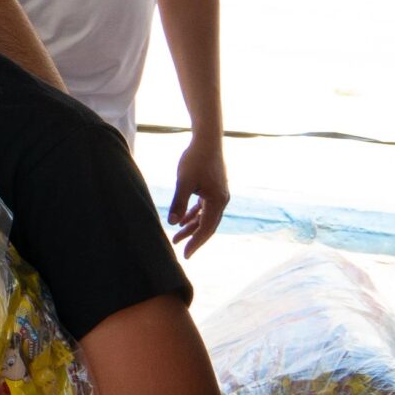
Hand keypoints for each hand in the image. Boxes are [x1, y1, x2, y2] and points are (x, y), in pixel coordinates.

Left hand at [169, 136, 228, 256]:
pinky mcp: (214, 188)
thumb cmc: (195, 159)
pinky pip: (204, 207)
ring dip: (192, 226)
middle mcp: (221, 200)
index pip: (206, 228)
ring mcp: (218, 194)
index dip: (195, 242)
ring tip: (176, 236)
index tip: (185, 254)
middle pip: (207, 225)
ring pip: (205, 216)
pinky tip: (182, 220)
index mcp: (217, 201)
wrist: (207, 140)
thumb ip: (179, 203)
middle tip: (178, 248)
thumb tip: (172, 223)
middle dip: (193, 237)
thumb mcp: (184, 182)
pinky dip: (194, 215)